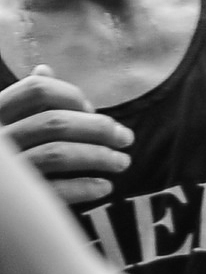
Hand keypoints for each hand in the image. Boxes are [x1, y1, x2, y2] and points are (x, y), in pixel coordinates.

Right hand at [0, 66, 130, 204]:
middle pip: (55, 122)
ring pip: (58, 154)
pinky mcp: (13, 203)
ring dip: (100, 157)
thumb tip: (44, 69)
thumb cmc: (7, 163)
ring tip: (122, 162)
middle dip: (99, 128)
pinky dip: (84, 187)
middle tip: (126, 138)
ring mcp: (5, 171)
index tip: (91, 110)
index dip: (70, 95)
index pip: (37, 90)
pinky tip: (105, 187)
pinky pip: (54, 190)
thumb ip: (25, 103)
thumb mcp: (7, 126)